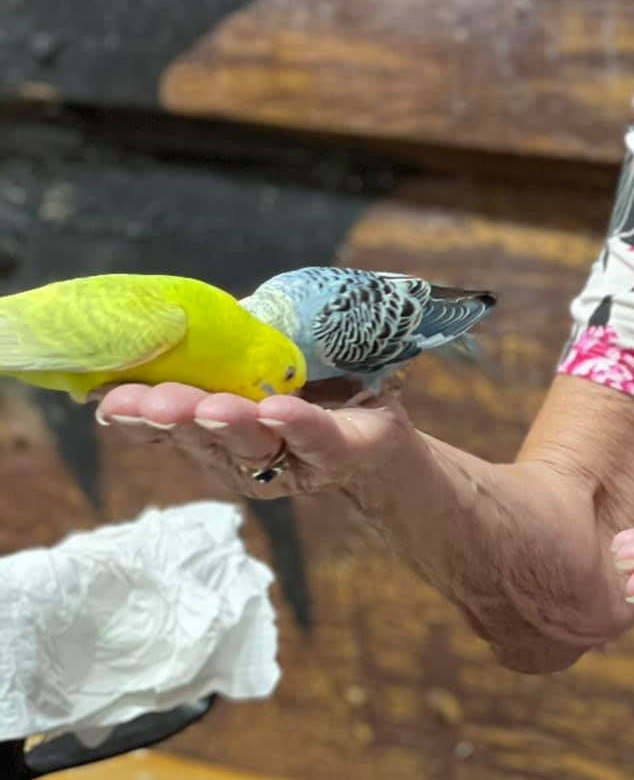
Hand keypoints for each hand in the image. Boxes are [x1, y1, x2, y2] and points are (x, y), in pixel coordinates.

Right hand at [93, 375, 413, 502]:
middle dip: (173, 418)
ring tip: (210, 406)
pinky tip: (277, 410)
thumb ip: (213, 357)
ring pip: (251, 443)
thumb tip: (161, 321)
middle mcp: (242, 453)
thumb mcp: (254, 365)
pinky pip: (314, 438)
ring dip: (229, 422)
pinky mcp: (338, 452)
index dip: (135, 416)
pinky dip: (295, 423)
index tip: (105, 400)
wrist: (381, 424)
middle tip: (147, 404)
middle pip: (202, 436)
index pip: (167, 426)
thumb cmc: (306, 389)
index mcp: (213, 430)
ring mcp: (289, 458)